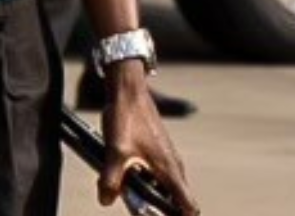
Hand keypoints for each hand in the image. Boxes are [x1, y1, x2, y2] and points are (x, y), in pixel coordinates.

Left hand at [98, 64, 197, 214]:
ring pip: (163, 188)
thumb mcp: (116, 151)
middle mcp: (173, 166)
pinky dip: (143, 182)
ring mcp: (166, 158)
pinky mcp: (156, 152)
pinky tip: (124, 176)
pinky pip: (155, 175)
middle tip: (139, 208)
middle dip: (158, 210)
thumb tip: (106, 200)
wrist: (128, 90)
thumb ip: (111, 180)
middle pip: (175, 201)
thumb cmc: (127, 118)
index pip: (189, 206)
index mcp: (170, 170)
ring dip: (148, 195)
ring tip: (127, 192)